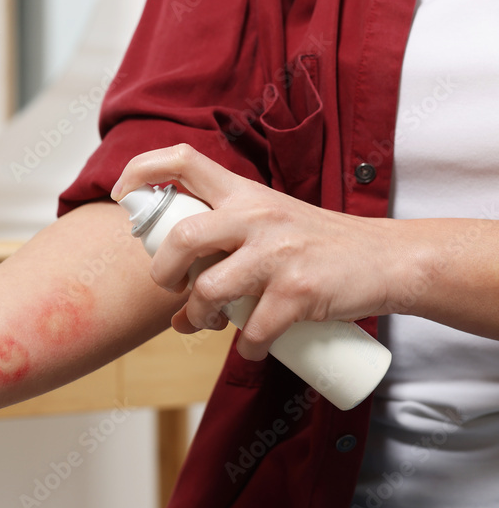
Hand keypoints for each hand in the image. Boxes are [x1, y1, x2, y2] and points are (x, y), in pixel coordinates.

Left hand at [112, 144, 404, 359]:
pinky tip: (256, 347)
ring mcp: (278, 253)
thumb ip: (222, 259)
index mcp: (244, 193)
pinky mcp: (299, 292)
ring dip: (200, 317)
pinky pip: (252, 330)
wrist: (386, 259)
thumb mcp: (267, 232)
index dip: (140, 171)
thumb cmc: (317, 246)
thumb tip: (177, 319)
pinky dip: (248, 348)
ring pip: (208, 290)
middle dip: (162, 272)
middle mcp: (256, 215)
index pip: (182, 159)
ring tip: (212, 324)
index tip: (121, 196)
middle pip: (181, 236)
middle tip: (171, 288)